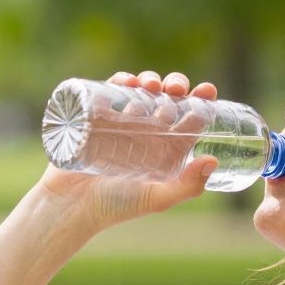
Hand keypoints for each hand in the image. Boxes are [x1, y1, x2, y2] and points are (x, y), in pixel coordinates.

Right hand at [39, 69, 219, 228]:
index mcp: (167, 150)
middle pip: (169, 99)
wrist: (72, 204)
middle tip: (175, 88)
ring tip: (150, 84)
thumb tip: (212, 160)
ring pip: (143, 90)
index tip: (207, 90)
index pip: (190, 120)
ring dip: (150, 79)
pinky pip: (113, 90)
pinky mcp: (100, 116)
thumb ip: (186, 186)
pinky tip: (128, 81)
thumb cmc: (116, 205)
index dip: (201, 102)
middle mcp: (148, 133)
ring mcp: (124, 122)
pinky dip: (122, 80)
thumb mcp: (157, 198)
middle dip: (176, 85)